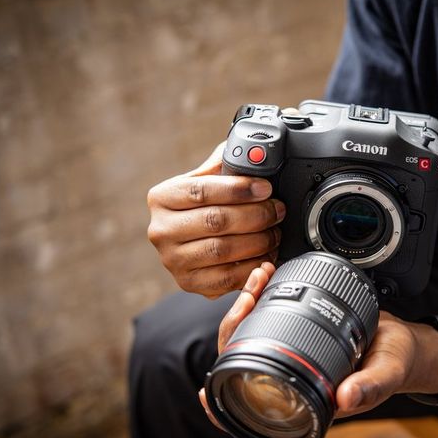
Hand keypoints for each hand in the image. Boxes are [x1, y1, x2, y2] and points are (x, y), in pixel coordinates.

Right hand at [147, 142, 284, 298]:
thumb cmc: (207, 204)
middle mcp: (160, 230)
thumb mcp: (211, 176)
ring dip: (258, 241)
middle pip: (215, 221)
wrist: (195, 239)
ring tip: (275, 232)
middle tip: (277, 210)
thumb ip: (227, 163)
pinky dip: (252, 268)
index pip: (201, 191)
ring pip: (222, 250)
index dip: (238, 189)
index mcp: (162, 198)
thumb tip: (255, 154)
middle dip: (255, 215)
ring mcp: (172, 260)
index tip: (265, 188)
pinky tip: (267, 256)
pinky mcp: (188, 283)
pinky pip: (225, 278)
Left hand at [198, 264, 437, 425]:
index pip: (254, 408)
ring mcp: (293, 355)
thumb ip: (370, 387)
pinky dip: (261, 297)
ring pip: (251, 335)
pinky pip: (268, 318)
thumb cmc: (396, 364)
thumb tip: (346, 399)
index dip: (224, 404)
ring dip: (247, 304)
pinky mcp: (298, 332)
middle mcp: (293, 378)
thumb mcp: (386, 374)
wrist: (406, 342)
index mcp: (306, 399)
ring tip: (259, 276)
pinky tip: (266, 277)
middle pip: (242, 361)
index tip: (207, 390)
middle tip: (250, 294)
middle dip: (236, 325)